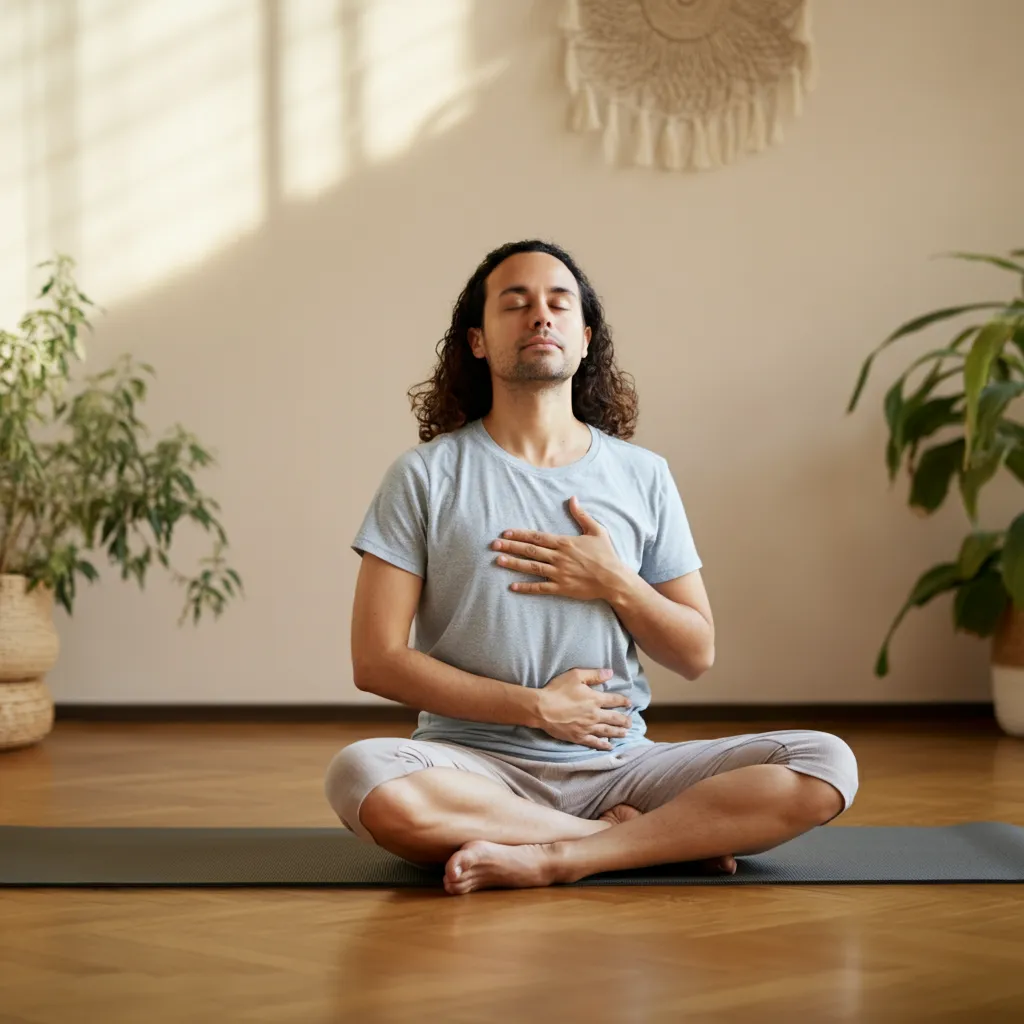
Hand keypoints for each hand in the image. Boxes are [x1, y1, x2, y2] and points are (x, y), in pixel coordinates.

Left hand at [493, 496, 627, 601]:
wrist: (614, 579)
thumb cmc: (606, 555)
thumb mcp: (596, 531)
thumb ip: (582, 515)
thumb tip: (573, 498)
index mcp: (565, 543)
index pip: (537, 537)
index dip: (520, 535)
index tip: (505, 533)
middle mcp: (559, 557)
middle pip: (530, 551)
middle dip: (511, 547)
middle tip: (494, 545)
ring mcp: (559, 574)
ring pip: (532, 568)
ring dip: (514, 564)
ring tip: (498, 561)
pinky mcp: (562, 588)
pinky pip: (540, 588)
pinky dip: (526, 588)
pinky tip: (512, 586)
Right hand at [534, 667, 632, 750]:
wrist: (542, 708)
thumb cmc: (557, 690)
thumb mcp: (575, 675)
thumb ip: (594, 675)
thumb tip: (610, 673)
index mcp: (595, 699)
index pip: (614, 700)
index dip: (623, 701)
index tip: (629, 703)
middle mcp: (594, 715)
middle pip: (614, 718)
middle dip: (624, 720)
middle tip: (630, 722)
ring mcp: (587, 727)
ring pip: (607, 731)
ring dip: (618, 732)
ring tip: (625, 734)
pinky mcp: (579, 737)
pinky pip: (594, 742)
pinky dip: (603, 745)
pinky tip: (609, 746)